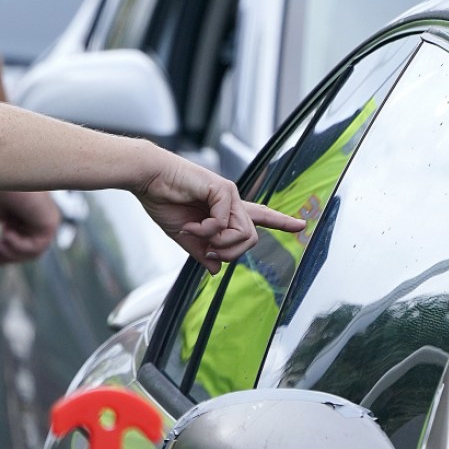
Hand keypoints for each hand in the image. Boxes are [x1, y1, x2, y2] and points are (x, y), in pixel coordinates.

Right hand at [0, 189, 61, 266]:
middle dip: (5, 256)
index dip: (2, 257)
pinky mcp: (50, 222)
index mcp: (21, 216)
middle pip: (25, 252)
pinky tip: (6, 232)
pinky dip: (18, 246)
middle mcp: (36, 218)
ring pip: (31, 254)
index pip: (17, 244)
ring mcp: (44, 221)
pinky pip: (36, 248)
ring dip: (10, 253)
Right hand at [137, 156, 304, 272]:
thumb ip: (202, 252)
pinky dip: (207, 230)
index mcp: (223, 210)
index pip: (258, 217)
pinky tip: (192, 224)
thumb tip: (216, 268)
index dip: (280, 222)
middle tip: (206, 249)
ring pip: (244, 234)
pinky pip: (225, 224)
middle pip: (251, 239)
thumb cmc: (162, 200)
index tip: (300, 225)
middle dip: (229, 252)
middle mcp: (231, 201)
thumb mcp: (184, 235)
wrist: (148, 180)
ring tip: (195, 232)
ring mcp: (229, 194)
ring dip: (218, 242)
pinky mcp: (223, 189)